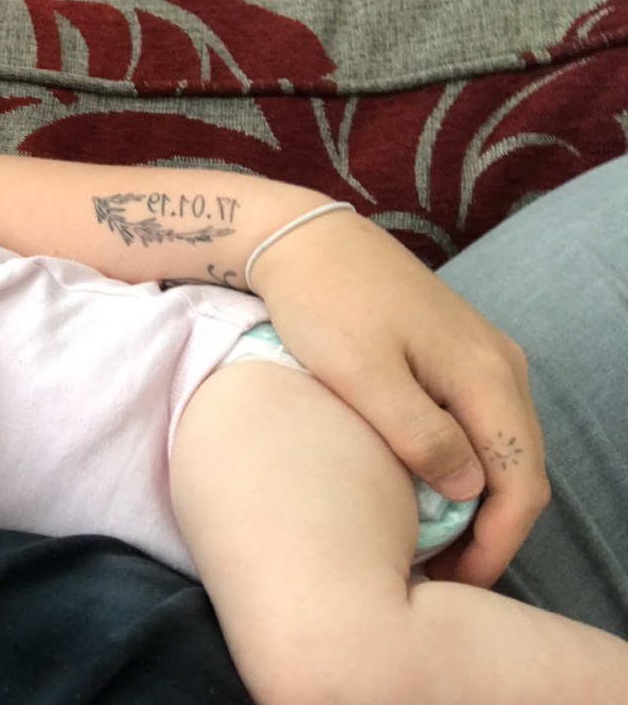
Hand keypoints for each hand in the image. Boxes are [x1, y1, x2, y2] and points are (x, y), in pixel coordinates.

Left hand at [251, 211, 547, 587]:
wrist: (303, 239)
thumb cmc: (323, 305)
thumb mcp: (361, 377)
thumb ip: (419, 434)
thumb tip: (469, 491)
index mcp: (485, 374)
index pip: (521, 480)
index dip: (497, 542)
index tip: (457, 586)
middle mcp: (499, 364)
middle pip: (520, 468)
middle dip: (491, 531)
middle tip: (441, 577)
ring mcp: (480, 356)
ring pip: (500, 447)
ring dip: (478, 501)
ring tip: (432, 545)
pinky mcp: (454, 352)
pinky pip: (478, 422)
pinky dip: (463, 466)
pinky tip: (426, 491)